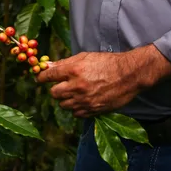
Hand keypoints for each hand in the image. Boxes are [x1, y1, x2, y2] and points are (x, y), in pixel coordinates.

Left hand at [35, 45, 170, 117]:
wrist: (129, 75)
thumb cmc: (107, 62)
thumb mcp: (85, 57)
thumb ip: (65, 63)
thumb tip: (47, 65)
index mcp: (74, 70)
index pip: (48, 76)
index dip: (42, 77)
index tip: (41, 78)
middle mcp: (77, 86)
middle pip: (54, 93)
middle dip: (55, 89)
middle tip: (61, 85)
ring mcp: (85, 100)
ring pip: (64, 105)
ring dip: (66, 99)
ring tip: (74, 93)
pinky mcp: (93, 110)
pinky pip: (76, 114)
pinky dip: (76, 108)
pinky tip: (82, 101)